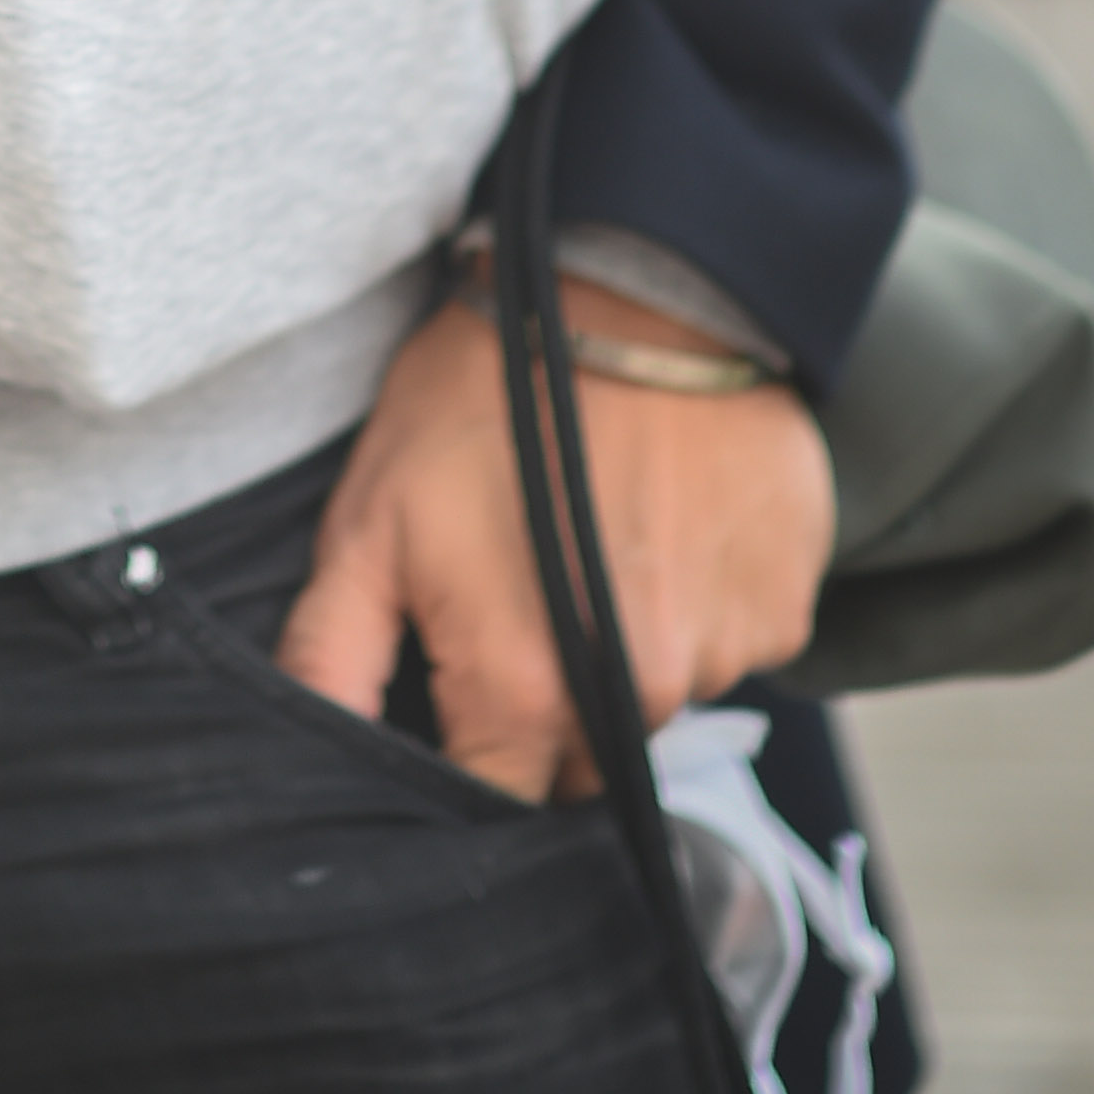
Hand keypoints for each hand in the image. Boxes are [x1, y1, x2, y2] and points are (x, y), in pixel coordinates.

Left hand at [275, 280, 833, 801]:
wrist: (635, 286)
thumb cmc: (485, 392)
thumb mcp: (369, 515)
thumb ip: (331, 657)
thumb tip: (307, 756)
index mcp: (527, 696)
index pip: (497, 808)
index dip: (468, 762)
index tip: (458, 692)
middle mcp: (636, 700)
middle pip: (582, 764)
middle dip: (546, 707)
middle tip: (522, 590)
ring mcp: (723, 657)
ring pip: (657, 698)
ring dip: (624, 645)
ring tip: (594, 530)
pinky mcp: (786, 610)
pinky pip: (731, 642)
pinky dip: (698, 600)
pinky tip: (663, 515)